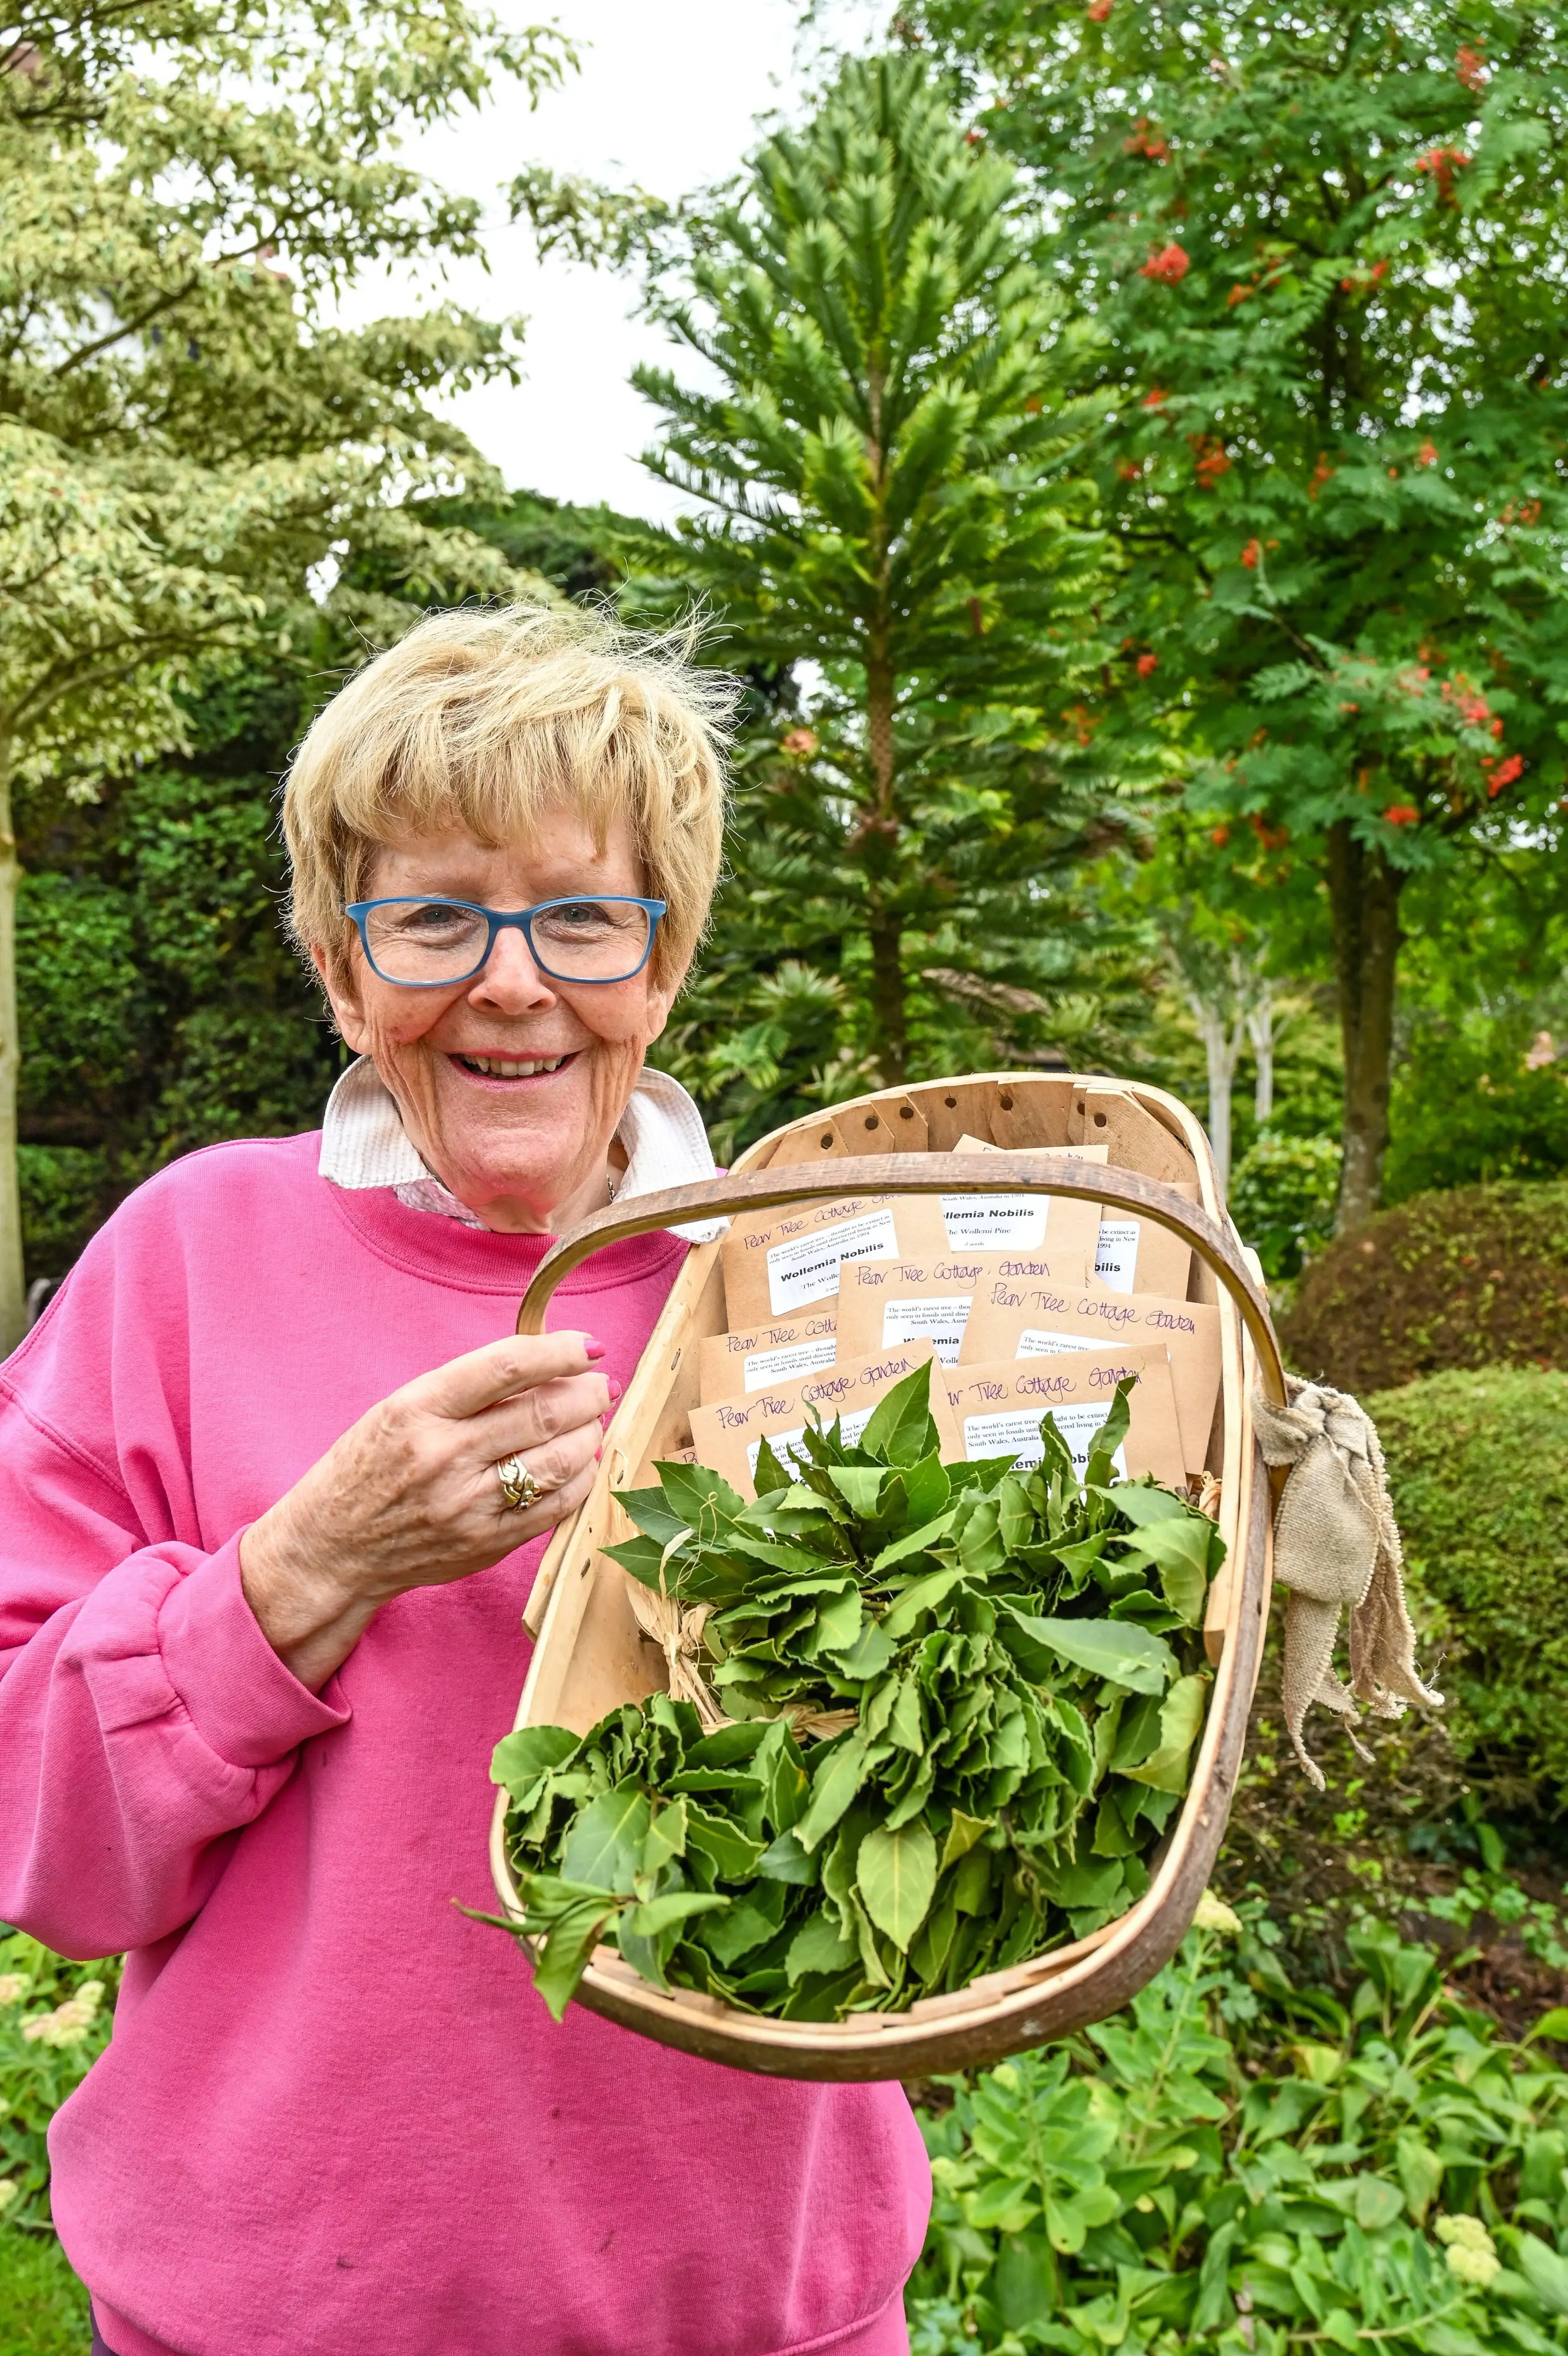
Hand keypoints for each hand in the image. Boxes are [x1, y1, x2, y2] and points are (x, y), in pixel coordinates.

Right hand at [239, 1331, 611, 1690]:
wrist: (332, 1547)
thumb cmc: (368, 1467)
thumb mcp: (402, 1408)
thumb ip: (469, 1389)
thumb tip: (550, 1366)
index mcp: (418, 1408)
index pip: (507, 1367)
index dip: (561, 1351)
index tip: (589, 1346)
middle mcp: (444, 1455)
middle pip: (544, 1413)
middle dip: (589, 1394)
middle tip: (602, 1385)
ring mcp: (467, 1504)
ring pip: (559, 1461)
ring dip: (591, 1435)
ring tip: (594, 1422)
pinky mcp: (486, 1543)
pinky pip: (555, 1507)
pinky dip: (581, 1479)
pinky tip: (581, 1463)